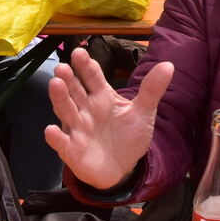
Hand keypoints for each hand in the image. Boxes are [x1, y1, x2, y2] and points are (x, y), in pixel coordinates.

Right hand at [43, 47, 173, 188]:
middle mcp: (85, 109)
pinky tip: (51, 131)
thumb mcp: (143, 112)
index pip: (93, 77)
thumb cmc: (128, 136)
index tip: (79, 52)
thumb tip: (169, 65)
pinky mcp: (72, 150)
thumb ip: (151, 90)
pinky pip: (62, 143)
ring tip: (55, 84)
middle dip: (68, 79)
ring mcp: (77, 129)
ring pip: (66, 111)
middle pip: (75, 91)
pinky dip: (56, 138)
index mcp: (102, 96)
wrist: (124, 168)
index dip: (85, 65)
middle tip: (62, 67)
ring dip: (59, 98)